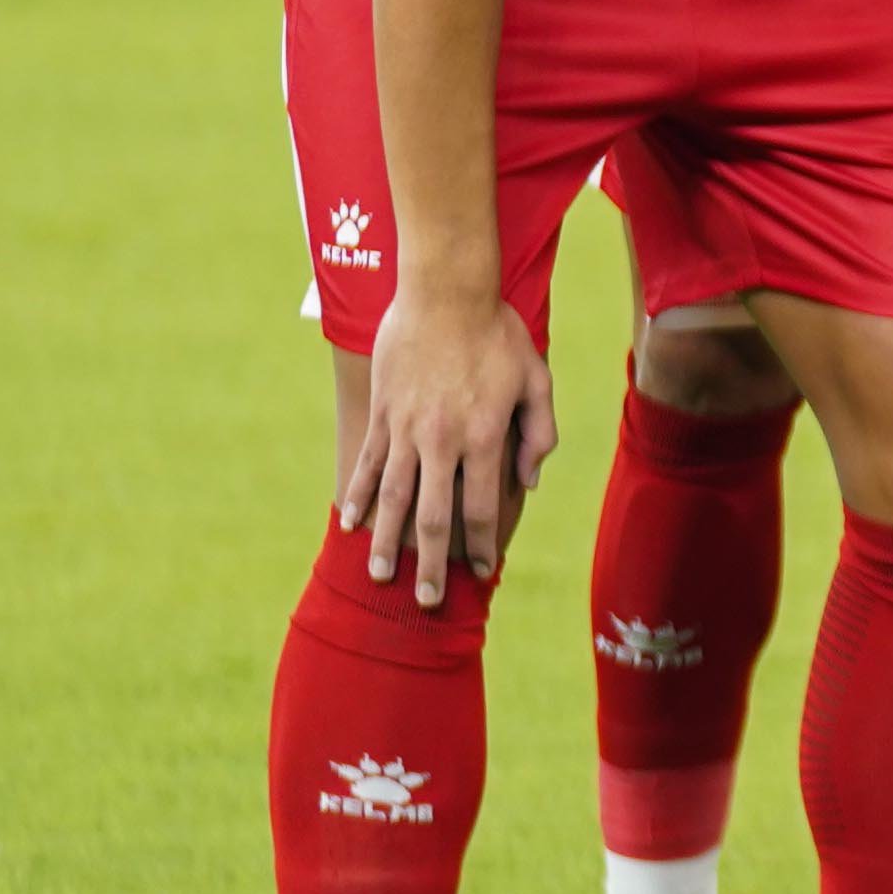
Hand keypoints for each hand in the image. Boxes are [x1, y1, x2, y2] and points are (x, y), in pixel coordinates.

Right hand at [341, 288, 553, 608]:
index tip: (483, 572)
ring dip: (387, 542)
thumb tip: (531, 480)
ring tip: (380, 576)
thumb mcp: (537, 378)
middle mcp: (443, 440)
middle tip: (425, 602)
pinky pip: (369, 463)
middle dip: (431, 563)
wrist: (445, 292)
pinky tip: (353, 523)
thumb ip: (539, 432)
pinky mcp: (383, 413)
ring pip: (394, 497)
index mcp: (485, 436)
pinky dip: (360, 496)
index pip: (484, 507)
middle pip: (433, 516)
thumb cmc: (498, 333)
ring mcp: (406, 428)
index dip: (483, 545)